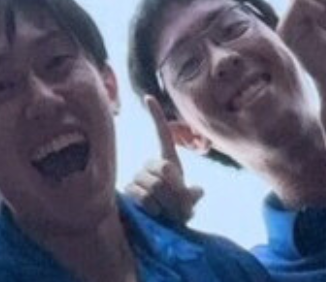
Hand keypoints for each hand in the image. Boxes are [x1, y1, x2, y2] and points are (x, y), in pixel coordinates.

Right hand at [125, 100, 202, 226]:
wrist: (162, 228)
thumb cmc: (178, 213)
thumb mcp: (189, 204)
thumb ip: (192, 196)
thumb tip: (197, 190)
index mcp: (167, 161)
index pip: (162, 135)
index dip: (156, 116)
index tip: (148, 96)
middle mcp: (150, 165)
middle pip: (163, 170)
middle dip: (174, 192)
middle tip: (176, 207)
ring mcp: (138, 176)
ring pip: (154, 185)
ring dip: (164, 204)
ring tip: (164, 212)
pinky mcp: (128, 190)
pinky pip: (142, 195)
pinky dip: (152, 208)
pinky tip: (152, 213)